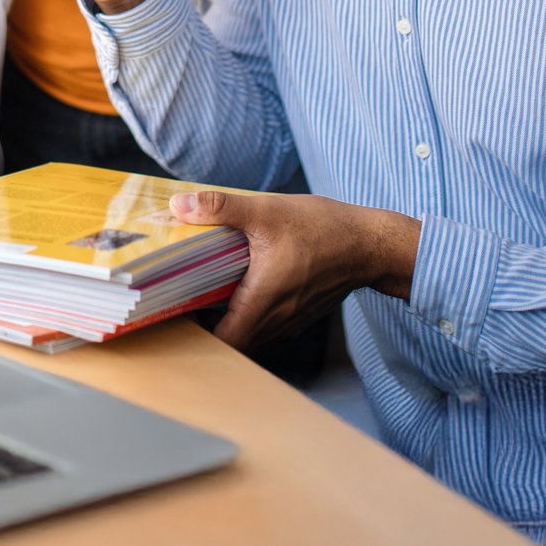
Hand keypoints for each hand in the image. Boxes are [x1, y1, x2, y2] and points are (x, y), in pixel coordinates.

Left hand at [170, 190, 419, 350]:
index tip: (174, 310)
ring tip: (207, 289)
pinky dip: (251, 311)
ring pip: (251, 333)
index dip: (194, 331)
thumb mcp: (266, 210)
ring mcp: (291, 320)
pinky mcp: (301, 312)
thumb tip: (178, 205)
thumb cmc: (324, 229)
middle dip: (206, 324)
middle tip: (183, 297)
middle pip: (232, 340)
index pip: (221, 340)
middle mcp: (276, 320)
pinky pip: (268, 323)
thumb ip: (220, 207)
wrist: (372, 243)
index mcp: (262, 302)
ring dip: (229, 318)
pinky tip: (242, 283)